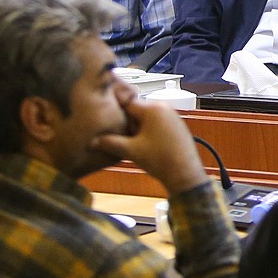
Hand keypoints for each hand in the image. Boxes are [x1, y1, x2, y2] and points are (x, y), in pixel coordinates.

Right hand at [90, 93, 208, 194]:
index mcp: (153, 108)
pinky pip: (155, 123)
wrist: (185, 173)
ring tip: (135, 144)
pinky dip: (147, 131)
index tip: (107, 121)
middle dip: (127, 123)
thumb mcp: (131, 151)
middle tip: (122, 138)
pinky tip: (145, 145)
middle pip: (135, 110)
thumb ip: (109, 143)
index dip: (115, 114)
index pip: (125, 103)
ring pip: (145, 117)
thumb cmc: (162, 160)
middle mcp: (164, 107)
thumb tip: (93, 141)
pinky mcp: (175, 125)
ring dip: (136, 128)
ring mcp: (172, 115)